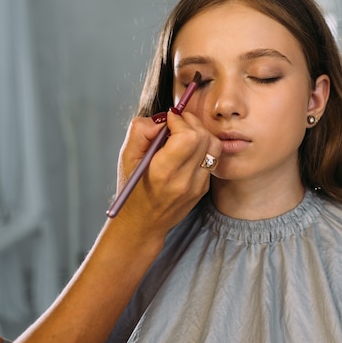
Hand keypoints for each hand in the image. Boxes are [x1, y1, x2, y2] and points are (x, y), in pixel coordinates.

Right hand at [114, 110, 220, 242]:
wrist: (143, 223)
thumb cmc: (132, 188)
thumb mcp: (127, 158)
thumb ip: (141, 132)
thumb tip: (163, 118)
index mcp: (163, 172)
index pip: (187, 136)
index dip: (179, 120)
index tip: (169, 119)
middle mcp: (185, 180)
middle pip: (204, 138)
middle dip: (191, 122)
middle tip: (177, 122)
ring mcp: (198, 186)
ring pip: (214, 146)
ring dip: (201, 132)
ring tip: (184, 133)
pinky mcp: (204, 188)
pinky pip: (212, 158)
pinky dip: (202, 147)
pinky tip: (186, 150)